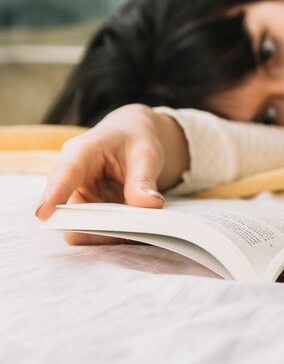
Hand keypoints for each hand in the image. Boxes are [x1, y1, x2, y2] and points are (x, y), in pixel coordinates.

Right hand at [35, 104, 189, 244]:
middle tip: (126, 230)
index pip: (64, 174)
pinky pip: (95, 231)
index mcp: (81, 152)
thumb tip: (150, 205)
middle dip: (92, 225)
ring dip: (105, 233)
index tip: (42, 214)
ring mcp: (80, 197)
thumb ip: (144, 179)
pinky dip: (113, 235)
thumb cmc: (136, 139)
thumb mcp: (146, 153)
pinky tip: (133, 231)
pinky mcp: (90, 212)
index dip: (53, 194)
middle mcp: (73, 178)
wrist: (135, 139)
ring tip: (135, 229)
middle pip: (68, 211)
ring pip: (81, 226)